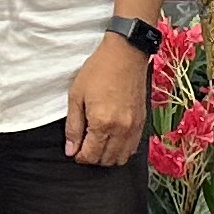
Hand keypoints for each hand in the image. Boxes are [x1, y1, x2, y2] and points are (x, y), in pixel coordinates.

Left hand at [66, 39, 149, 166]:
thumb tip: (71, 150)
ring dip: (108, 156)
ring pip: (121, 158)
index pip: (90, 155)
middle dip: (93, 158)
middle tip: (84, 147)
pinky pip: (133, 147)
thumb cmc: (98, 70)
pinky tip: (113, 139)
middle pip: (106, 160)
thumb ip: (73, 126)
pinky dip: (122, 150)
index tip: (75, 151)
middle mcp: (121, 129)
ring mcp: (134, 127)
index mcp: (102, 123)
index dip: (79, 157)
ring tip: (98, 144)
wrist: (125, 53)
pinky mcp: (142, 121)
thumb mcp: (76, 95)